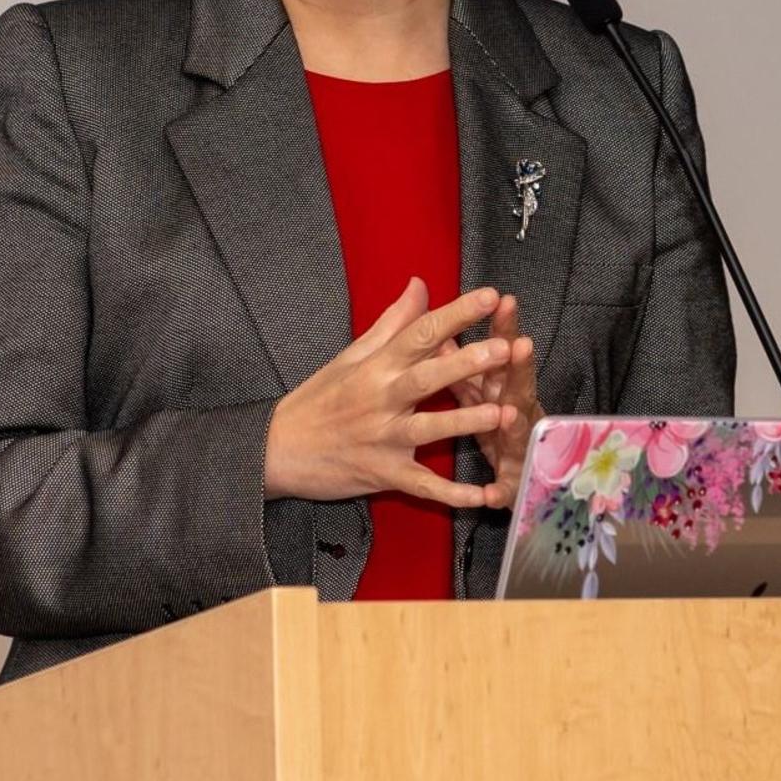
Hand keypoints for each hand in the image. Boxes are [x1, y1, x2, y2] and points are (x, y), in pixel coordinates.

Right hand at [263, 279, 516, 508]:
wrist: (277, 450)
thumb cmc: (318, 399)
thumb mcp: (351, 355)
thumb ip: (392, 322)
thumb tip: (420, 284)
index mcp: (376, 366)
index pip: (420, 333)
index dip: (456, 314)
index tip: (489, 296)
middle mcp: (381, 399)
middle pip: (428, 377)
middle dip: (466, 363)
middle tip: (503, 349)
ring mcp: (383, 438)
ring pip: (429, 429)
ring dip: (466, 422)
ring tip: (502, 413)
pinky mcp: (384, 474)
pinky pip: (423, 485)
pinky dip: (452, 494)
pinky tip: (484, 496)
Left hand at [434, 291, 542, 509]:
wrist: (519, 479)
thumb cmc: (496, 426)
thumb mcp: (478, 391)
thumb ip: (463, 362)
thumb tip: (444, 328)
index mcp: (501, 388)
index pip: (502, 353)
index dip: (503, 329)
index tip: (502, 300)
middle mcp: (515, 413)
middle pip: (517, 387)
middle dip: (519, 368)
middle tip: (520, 344)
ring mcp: (516, 448)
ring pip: (516, 435)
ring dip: (514, 425)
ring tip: (510, 414)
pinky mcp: (510, 484)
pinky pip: (504, 489)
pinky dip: (499, 491)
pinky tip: (491, 495)